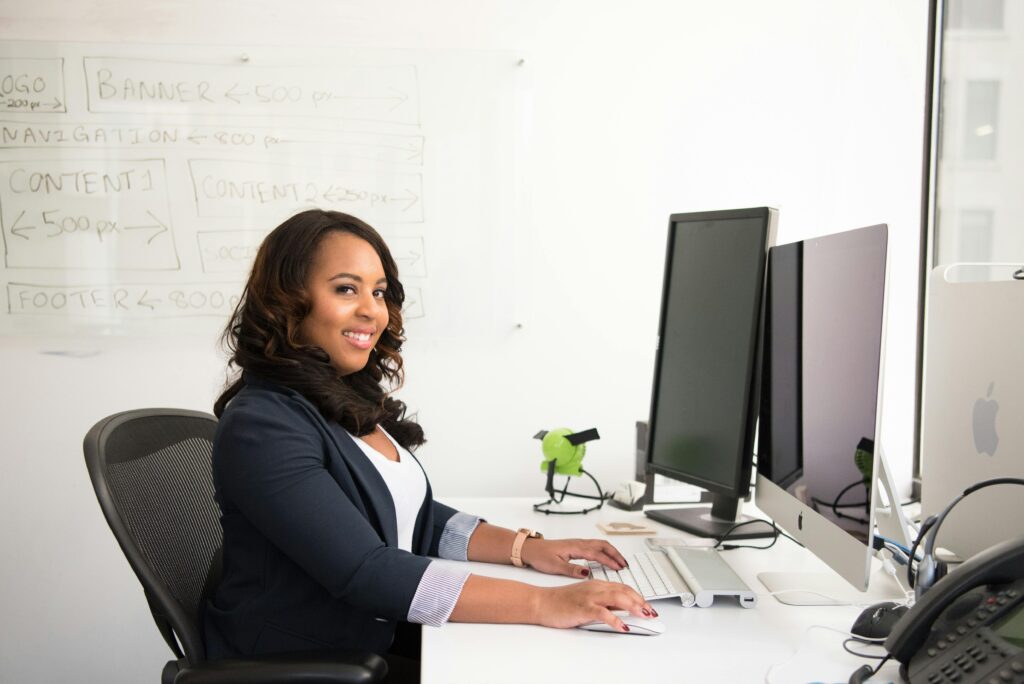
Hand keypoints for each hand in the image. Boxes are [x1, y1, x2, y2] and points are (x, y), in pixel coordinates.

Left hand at [521, 537, 627, 578]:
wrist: (530, 549)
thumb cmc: (540, 556)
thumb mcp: (555, 566)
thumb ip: (572, 569)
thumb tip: (587, 572)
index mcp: (575, 548)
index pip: (597, 553)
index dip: (610, 561)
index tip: (620, 567)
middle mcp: (578, 543)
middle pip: (603, 545)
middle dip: (615, 554)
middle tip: (625, 564)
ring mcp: (578, 543)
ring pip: (599, 544)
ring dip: (611, 551)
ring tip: (619, 561)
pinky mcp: (575, 546)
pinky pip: (594, 546)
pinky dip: (604, 551)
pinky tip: (606, 558)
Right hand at [535, 580, 656, 630]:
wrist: (542, 602)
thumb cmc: (560, 602)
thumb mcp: (585, 599)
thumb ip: (602, 603)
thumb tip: (620, 611)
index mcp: (597, 584)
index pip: (623, 587)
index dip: (638, 596)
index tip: (647, 606)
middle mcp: (595, 588)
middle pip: (624, 591)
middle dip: (640, 601)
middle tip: (651, 612)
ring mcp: (589, 597)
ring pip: (617, 598)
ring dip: (633, 607)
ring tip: (644, 616)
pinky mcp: (583, 607)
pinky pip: (603, 613)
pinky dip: (615, 620)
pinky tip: (623, 627)